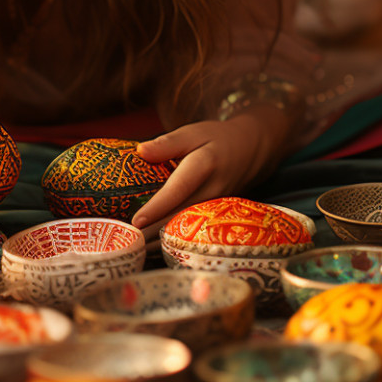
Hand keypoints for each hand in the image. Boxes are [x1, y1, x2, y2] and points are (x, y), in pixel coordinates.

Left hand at [129, 106, 291, 234]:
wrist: (251, 151)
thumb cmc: (215, 139)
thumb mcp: (192, 132)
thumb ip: (167, 143)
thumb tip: (141, 151)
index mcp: (204, 164)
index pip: (178, 188)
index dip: (158, 206)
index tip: (138, 221)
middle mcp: (212, 190)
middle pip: (181, 216)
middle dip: (155, 232)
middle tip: (130, 243)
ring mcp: (216, 206)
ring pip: (188, 227)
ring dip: (163, 239)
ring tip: (138, 249)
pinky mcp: (216, 215)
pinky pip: (193, 228)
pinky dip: (174, 236)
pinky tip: (153, 244)